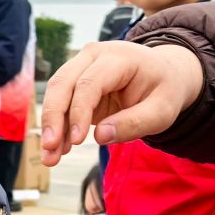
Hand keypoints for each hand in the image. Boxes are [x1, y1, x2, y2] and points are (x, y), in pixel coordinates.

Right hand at [38, 41, 203, 165]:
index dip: (79, 112)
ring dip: (50, 126)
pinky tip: (59, 149)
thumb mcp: (162, 112)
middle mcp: (94, 56)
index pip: (90, 83)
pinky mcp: (76, 81)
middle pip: (63, 83)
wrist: (165, 75)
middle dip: (53, 118)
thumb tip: (100, 137)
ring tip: (51, 157)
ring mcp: (82, 66)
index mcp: (119, 58)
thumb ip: (134, 124)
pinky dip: (58, 126)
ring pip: (56, 93)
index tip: (77, 141)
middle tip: (50, 150)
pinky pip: (60, 103)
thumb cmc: (164, 91)